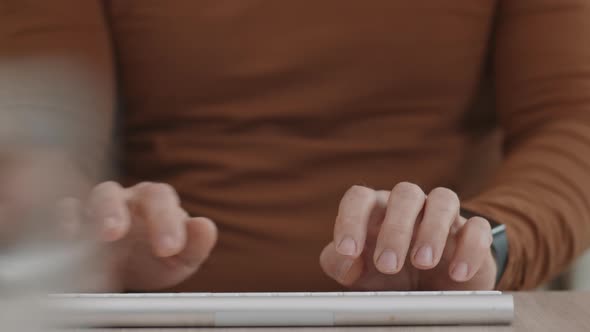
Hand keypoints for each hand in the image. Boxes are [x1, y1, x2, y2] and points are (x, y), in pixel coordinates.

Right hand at [0, 149, 215, 290]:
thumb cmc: (158, 257)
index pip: (162, 198)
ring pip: (100, 196)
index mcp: (157, 202)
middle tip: (122, 234)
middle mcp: (128, 199)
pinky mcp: (75, 222)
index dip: (166, 221)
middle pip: (129, 191)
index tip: (169, 249)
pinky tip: (70, 234)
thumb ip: (197, 244)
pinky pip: (67, 212)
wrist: (129, 270)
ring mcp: (100, 208)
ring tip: (104, 234)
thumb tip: (205, 227)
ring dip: (101, 212)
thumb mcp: (182, 258)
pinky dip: (67, 219)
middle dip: (124, 210)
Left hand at [320, 183, 496, 290]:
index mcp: (376, 210)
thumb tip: (345, 259)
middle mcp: (409, 206)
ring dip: (433, 230)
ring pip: (444, 198)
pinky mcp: (471, 233)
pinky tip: (457, 274)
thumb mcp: (357, 274)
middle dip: (395, 230)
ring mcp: (442, 216)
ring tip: (424, 263)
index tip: (348, 250)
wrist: (430, 290)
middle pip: (405, 193)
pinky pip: (478, 227)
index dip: (351, 219)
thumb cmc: (386, 275)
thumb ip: (339, 264)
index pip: (360, 197)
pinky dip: (470, 248)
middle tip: (388, 266)